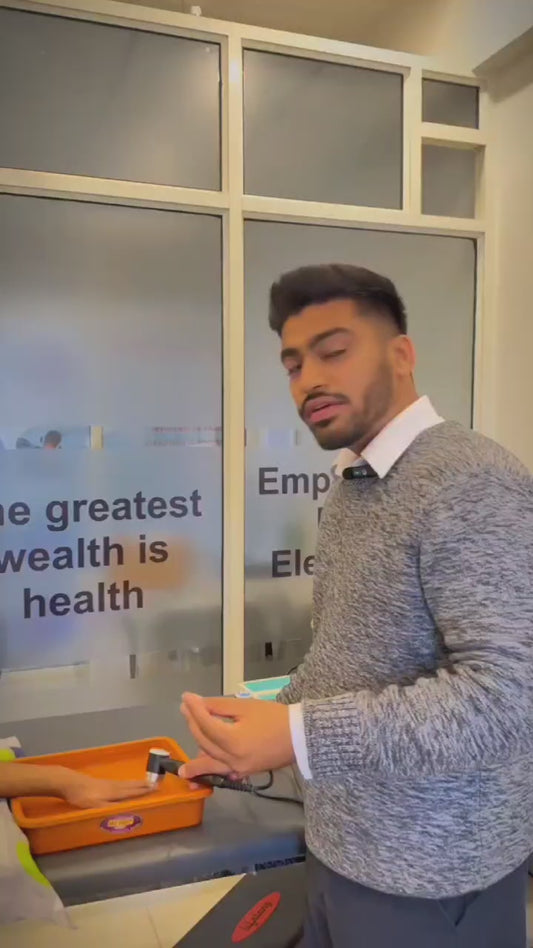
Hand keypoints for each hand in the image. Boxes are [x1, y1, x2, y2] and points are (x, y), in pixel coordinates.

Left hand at [59, 771, 152, 808]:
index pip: (132, 791)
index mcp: (114, 793)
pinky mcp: (101, 783)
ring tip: (145, 782)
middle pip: (131, 786)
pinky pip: (120, 783)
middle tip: (155, 782)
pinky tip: (125, 785)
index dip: (143, 790)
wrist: (69, 782)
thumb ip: (109, 809)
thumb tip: (125, 811)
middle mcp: (113, 786)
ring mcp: (107, 783)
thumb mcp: (95, 806)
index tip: (155, 787)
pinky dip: (127, 784)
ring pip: (125, 783)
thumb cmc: (82, 796)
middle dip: (143, 785)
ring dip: (136, 783)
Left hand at [179, 694, 293, 780]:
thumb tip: (198, 704)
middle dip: (193, 725)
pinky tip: (206, 769)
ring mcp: (238, 769)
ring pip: (210, 764)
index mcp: (232, 741)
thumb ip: (219, 707)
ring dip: (196, 762)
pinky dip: (212, 770)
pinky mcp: (245, 772)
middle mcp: (231, 759)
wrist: (300, 736)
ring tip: (183, 768)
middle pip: (204, 742)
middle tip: (186, 711)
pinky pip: (223, 771)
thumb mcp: (246, 707)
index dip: (193, 709)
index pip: (205, 724)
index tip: (186, 697)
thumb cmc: (275, 717)